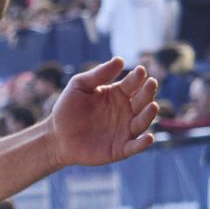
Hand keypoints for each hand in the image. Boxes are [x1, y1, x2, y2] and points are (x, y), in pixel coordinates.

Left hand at [44, 57, 159, 168]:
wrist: (56, 136)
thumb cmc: (68, 109)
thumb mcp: (80, 86)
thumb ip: (99, 74)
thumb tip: (120, 59)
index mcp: (118, 94)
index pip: (132, 84)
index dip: (138, 77)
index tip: (140, 71)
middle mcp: (126, 111)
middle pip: (142, 101)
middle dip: (148, 92)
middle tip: (151, 83)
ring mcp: (124, 130)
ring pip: (142, 122)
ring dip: (149, 115)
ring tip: (153, 106)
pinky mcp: (120, 149)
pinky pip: (135, 146)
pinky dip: (143, 144)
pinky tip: (148, 138)